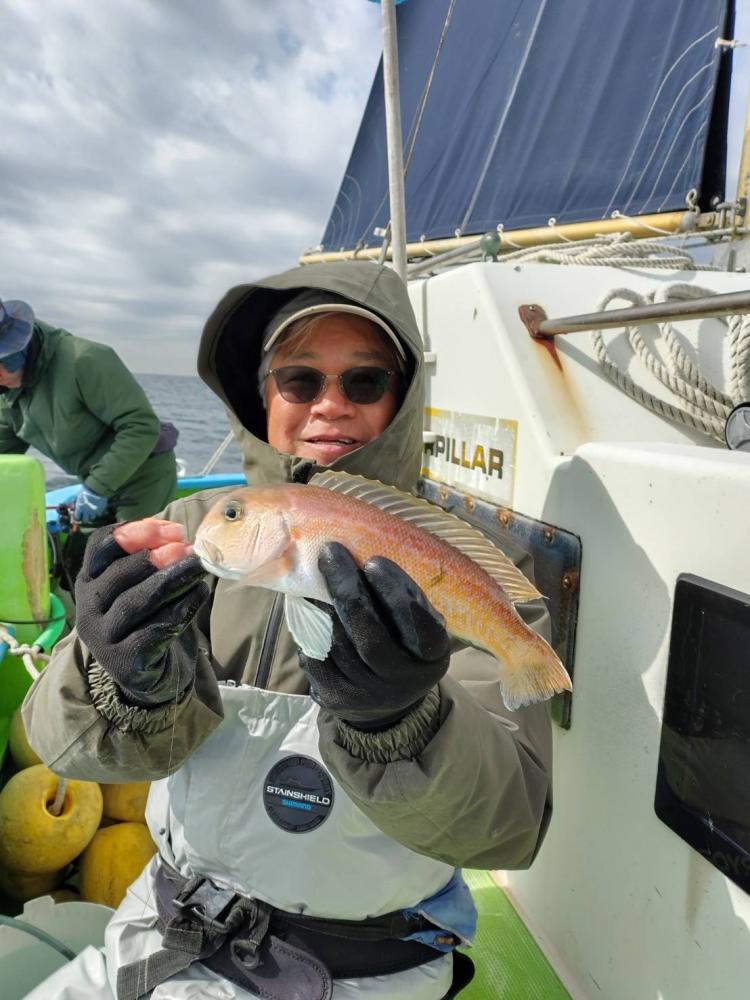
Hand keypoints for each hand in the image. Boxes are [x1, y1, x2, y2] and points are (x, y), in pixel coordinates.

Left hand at [74, 487, 109, 523]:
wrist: (97, 488)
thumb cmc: (86, 490)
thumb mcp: (77, 495)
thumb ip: (74, 501)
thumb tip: (71, 505)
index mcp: (79, 508)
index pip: (77, 518)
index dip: (77, 516)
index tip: (78, 514)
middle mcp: (87, 512)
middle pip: (85, 520)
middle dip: (85, 517)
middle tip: (85, 514)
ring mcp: (94, 512)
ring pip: (93, 517)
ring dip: (92, 514)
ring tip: (92, 508)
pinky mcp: (101, 510)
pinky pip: (99, 514)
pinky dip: (98, 512)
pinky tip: (97, 507)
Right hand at [75, 518, 208, 705]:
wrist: (146, 672)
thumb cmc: (146, 617)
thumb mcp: (140, 585)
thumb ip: (152, 559)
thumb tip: (179, 537)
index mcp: (89, 581)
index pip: (98, 548)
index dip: (134, 534)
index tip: (170, 529)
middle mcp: (88, 609)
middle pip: (117, 575)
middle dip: (155, 558)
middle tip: (187, 548)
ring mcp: (102, 638)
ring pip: (135, 602)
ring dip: (171, 580)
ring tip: (199, 566)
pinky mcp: (125, 661)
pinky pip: (154, 630)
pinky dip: (180, 609)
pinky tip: (199, 593)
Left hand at [298, 543, 450, 729]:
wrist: (384, 698)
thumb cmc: (401, 643)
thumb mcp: (416, 623)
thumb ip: (403, 596)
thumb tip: (366, 556)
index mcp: (431, 657)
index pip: (419, 628)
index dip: (396, 595)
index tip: (374, 561)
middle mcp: (402, 682)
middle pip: (371, 639)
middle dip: (347, 590)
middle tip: (332, 554)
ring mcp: (367, 696)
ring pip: (337, 645)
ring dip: (321, 605)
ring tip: (315, 576)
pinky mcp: (334, 699)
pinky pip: (315, 657)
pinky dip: (309, 627)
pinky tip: (309, 607)